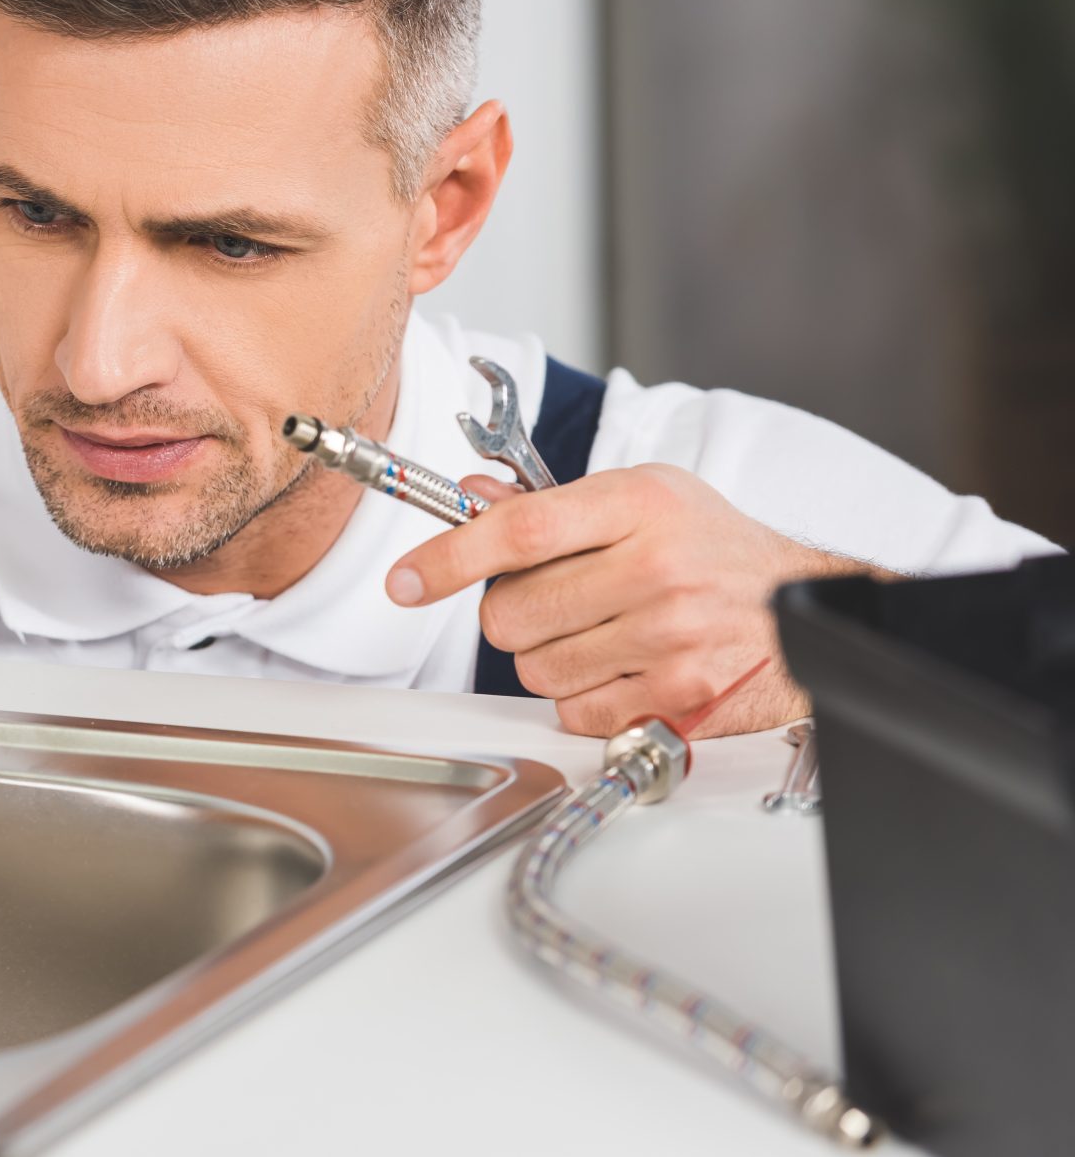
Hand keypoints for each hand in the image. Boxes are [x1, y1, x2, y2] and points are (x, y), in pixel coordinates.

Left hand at [386, 464, 843, 736]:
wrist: (803, 605)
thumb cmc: (715, 547)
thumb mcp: (642, 497)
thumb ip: (550, 502)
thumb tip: (468, 498)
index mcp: (639, 504)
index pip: (519, 532)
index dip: (448, 558)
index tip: (405, 580)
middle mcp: (656, 569)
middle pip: (512, 612)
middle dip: (512, 613)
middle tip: (554, 600)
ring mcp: (670, 638)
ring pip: (535, 668)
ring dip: (547, 657)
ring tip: (597, 632)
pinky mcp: (680, 697)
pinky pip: (576, 712)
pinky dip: (582, 698)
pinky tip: (619, 667)